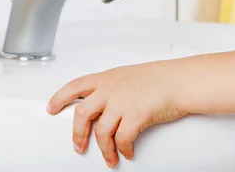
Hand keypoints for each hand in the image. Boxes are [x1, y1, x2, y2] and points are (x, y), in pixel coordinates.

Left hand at [46, 59, 185, 167]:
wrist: (182, 80)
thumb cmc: (163, 78)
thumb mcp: (132, 76)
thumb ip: (115, 87)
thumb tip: (105, 104)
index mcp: (110, 77)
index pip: (76, 85)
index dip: (60, 97)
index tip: (52, 108)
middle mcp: (112, 89)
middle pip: (82, 113)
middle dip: (77, 134)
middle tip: (79, 146)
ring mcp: (123, 102)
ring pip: (101, 132)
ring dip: (104, 150)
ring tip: (110, 157)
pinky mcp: (135, 116)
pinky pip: (122, 140)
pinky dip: (123, 149)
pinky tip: (127, 151)